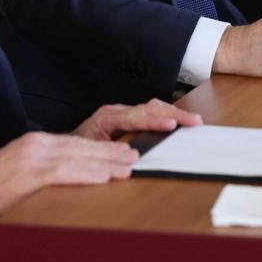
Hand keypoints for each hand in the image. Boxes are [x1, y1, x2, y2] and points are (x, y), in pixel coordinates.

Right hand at [0, 131, 138, 220]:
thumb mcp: (17, 175)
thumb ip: (41, 174)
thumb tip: (63, 183)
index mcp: (34, 145)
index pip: (74, 143)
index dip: (100, 148)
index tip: (120, 151)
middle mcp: (36, 146)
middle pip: (81, 146)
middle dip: (110, 151)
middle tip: (134, 156)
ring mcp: (32, 158)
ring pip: (78, 156)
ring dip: (106, 161)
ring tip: (128, 165)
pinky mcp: (28, 173)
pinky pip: (64, 172)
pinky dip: (86, 173)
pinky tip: (104, 176)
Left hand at [74, 99, 201, 141]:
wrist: (68, 148)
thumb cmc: (78, 152)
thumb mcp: (92, 153)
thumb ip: (112, 152)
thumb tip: (134, 154)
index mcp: (107, 118)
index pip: (136, 117)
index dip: (155, 121)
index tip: (171, 126)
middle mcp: (118, 111)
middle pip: (150, 108)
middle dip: (173, 114)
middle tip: (193, 120)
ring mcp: (124, 112)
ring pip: (153, 107)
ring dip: (174, 113)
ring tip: (192, 120)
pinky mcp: (130, 117)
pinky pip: (151, 111)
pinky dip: (167, 114)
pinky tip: (179, 119)